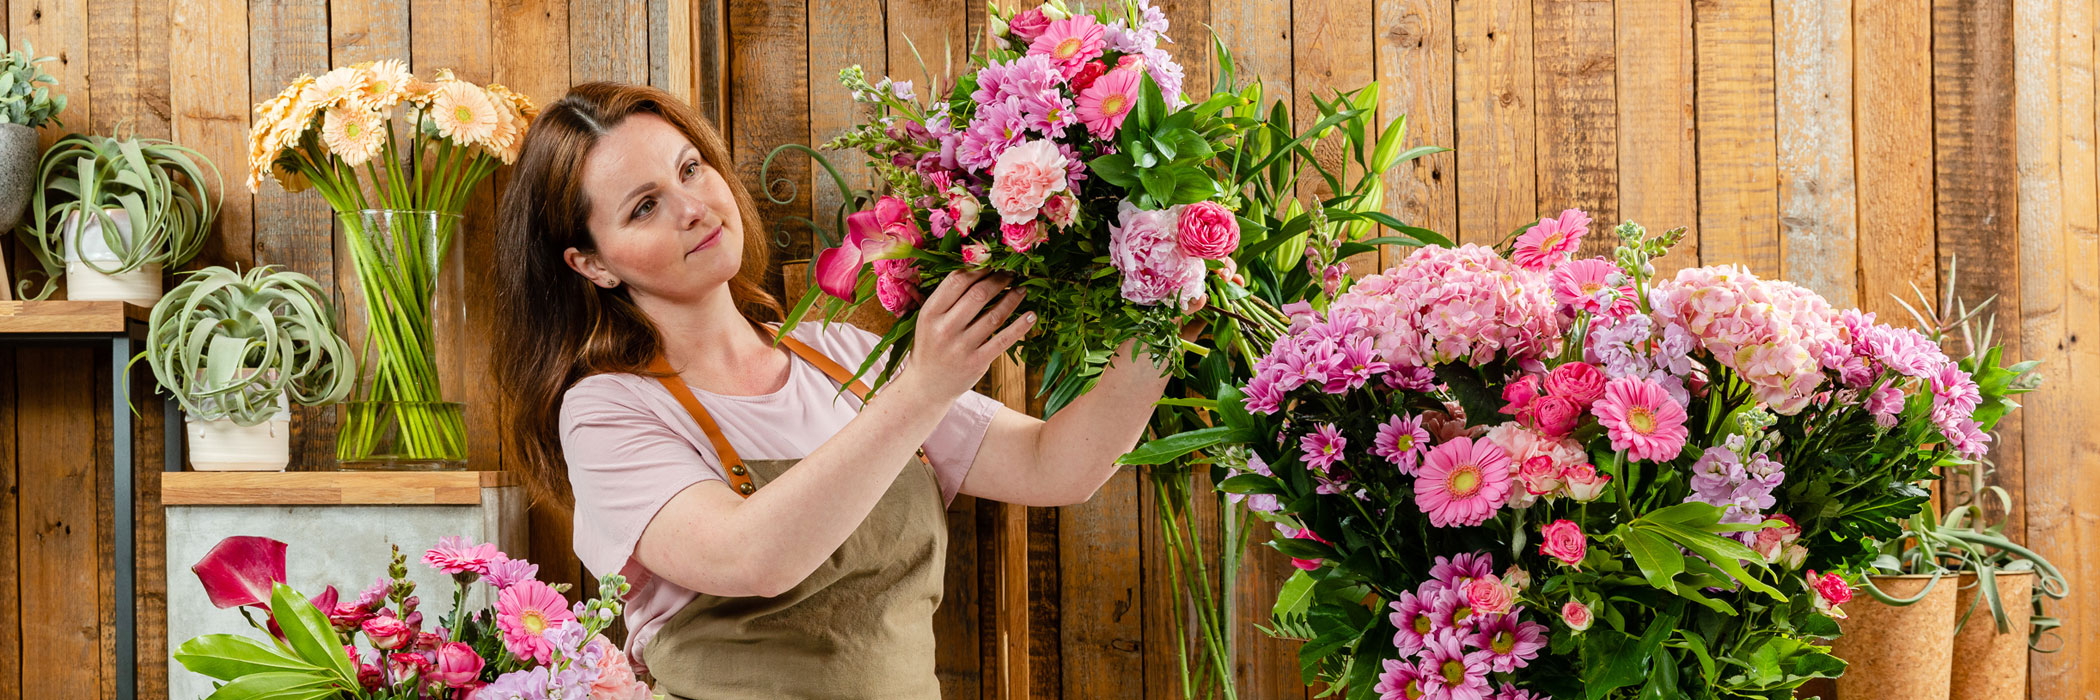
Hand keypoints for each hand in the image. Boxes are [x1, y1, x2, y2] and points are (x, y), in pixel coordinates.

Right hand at [895, 269, 1034, 401]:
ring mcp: (961, 347)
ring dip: (1012, 298)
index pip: (956, 281)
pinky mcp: (977, 362)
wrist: (926, 386)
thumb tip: (979, 268)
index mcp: (930, 313)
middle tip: (1011, 273)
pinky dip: (1020, 326)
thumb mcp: (929, 320)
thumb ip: (948, 298)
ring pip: (994, 315)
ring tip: (1022, 289)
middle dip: (998, 279)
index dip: (978, 268)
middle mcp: (944, 329)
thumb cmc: (931, 345)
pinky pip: (1004, 340)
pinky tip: (1032, 315)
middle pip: (978, 294)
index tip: (992, 262)